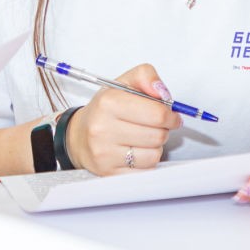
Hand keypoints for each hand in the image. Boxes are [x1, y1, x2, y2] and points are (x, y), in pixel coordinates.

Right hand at [65, 65, 182, 175]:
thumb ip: (146, 76)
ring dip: (155, 147)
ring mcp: (104, 154)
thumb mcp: (123, 83)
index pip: (157, 114)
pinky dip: (146, 162)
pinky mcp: (109, 173)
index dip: (170, 115)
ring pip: (154, 155)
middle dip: (163, 130)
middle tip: (154, 126)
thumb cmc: (105, 110)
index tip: (170, 116)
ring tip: (142, 138)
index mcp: (108, 103)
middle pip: (158, 136)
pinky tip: (135, 152)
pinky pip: (145, 170)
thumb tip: (162, 92)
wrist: (78, 136)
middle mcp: (102, 129)